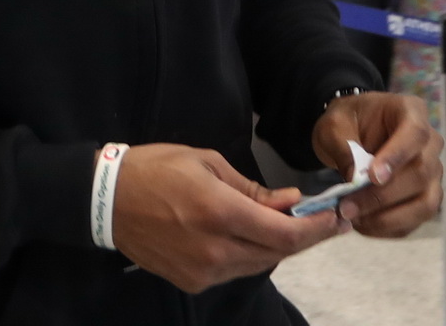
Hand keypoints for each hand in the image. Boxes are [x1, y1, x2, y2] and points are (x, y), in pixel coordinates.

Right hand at [112, 144, 345, 293]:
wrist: (106, 201)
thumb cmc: (157, 169)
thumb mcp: (207, 163)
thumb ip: (252, 188)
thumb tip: (290, 202)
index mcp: (220, 212)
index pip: (284, 234)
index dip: (317, 229)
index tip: (338, 218)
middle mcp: (215, 249)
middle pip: (277, 252)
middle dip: (304, 236)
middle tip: (322, 218)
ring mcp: (203, 271)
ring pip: (258, 263)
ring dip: (277, 245)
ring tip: (288, 223)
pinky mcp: (192, 282)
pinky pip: (235, 270)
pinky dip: (250, 253)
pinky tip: (250, 234)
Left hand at [311, 92, 442, 238]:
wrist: (352, 133)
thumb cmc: (346, 122)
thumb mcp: (334, 125)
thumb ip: (343, 146)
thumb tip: (355, 180)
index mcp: (411, 112)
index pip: (414, 134)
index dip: (397, 156)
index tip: (372, 177)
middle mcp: (430, 144)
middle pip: (421, 173)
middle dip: (383, 196)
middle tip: (347, 208)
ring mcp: (432, 173)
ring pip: (425, 203)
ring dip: (389, 218)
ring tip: (355, 221)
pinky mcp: (425, 197)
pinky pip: (416, 220)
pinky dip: (390, 228)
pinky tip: (363, 226)